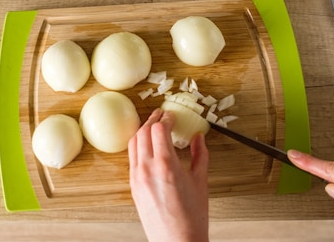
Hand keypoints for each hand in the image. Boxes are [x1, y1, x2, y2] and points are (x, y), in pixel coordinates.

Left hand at [128, 108, 209, 241]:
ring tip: (153, 126)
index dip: (165, 118)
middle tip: (161, 115)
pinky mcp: (133, 186)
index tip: (172, 116)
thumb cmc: (191, 218)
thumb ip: (200, 155)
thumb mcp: (201, 182)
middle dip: (153, 119)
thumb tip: (199, 138)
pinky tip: (147, 146)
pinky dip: (138, 146)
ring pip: (134, 143)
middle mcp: (147, 169)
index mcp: (166, 165)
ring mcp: (137, 178)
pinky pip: (132, 158)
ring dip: (143, 130)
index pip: (159, 129)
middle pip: (143, 132)